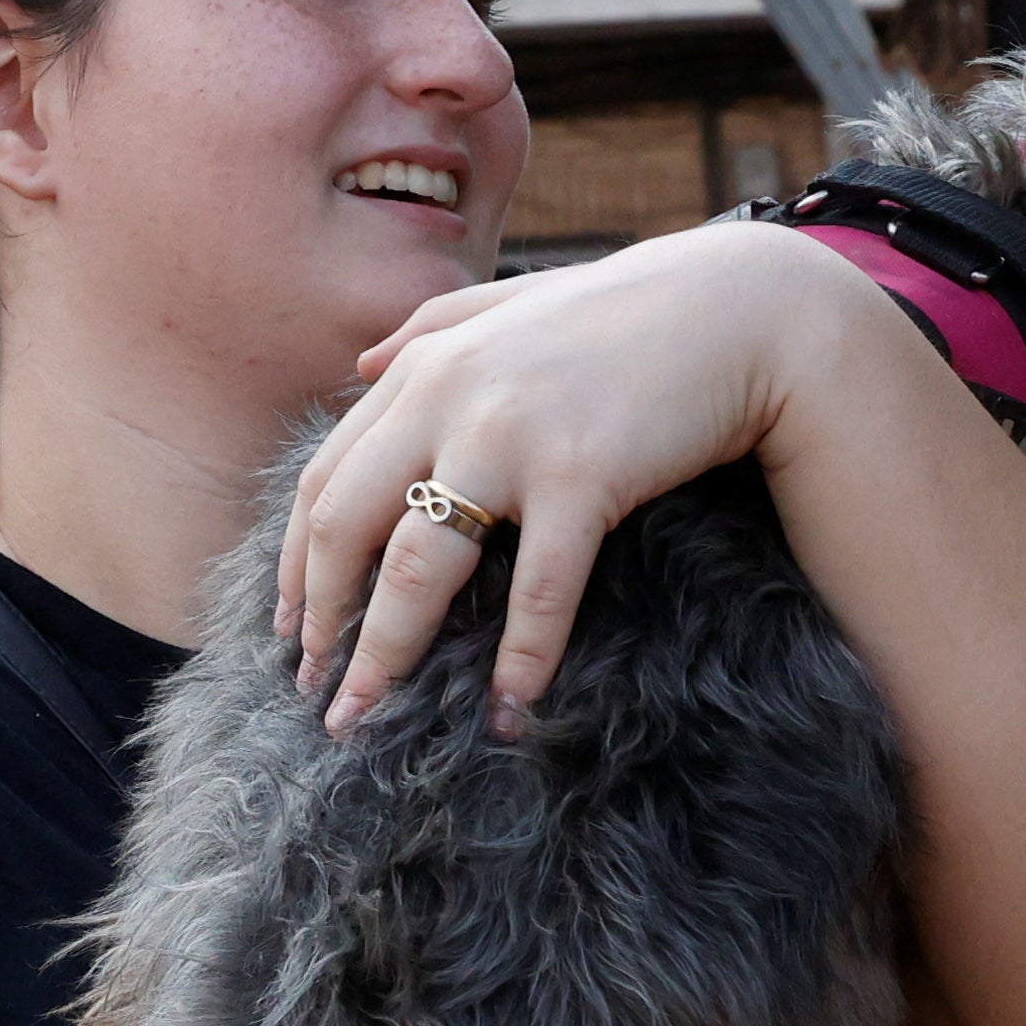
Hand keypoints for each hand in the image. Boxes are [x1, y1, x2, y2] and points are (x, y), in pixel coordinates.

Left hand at [276, 221, 896, 739]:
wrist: (737, 310)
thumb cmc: (625, 314)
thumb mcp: (509, 307)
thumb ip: (428, 327)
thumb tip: (357, 365)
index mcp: (422, 368)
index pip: (325, 479)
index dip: (296, 563)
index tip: (288, 629)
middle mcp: (449, 398)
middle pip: (347, 528)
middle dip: (321, 620)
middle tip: (316, 689)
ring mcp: (513, 437)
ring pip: (420, 569)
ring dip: (386, 654)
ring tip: (368, 718)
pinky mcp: (584, 475)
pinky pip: (538, 590)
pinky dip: (520, 658)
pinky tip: (509, 709)